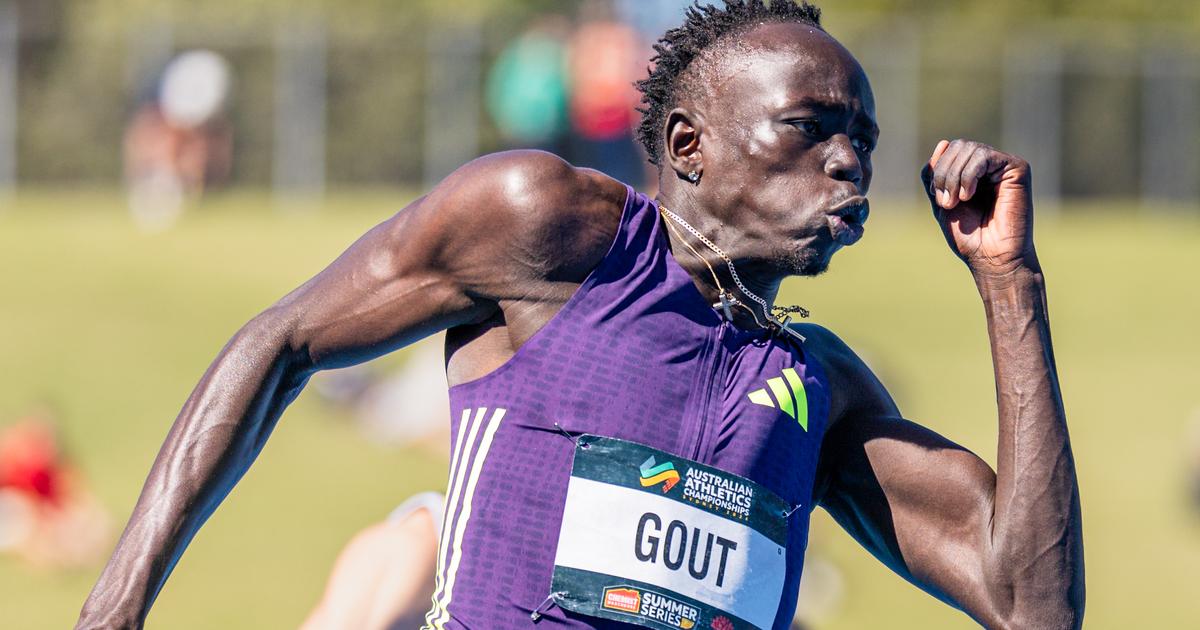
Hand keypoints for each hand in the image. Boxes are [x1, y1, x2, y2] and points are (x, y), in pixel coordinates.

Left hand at [921, 139, 1039, 276]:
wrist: (991, 257)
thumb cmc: (969, 236)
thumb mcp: (941, 202)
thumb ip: (937, 174)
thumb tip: (943, 142)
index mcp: (972, 171)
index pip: (949, 149)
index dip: (938, 171)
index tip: (939, 199)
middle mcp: (989, 166)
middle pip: (958, 145)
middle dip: (945, 173)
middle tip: (947, 202)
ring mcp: (1004, 166)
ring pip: (970, 148)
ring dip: (955, 176)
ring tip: (958, 201)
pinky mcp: (1017, 168)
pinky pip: (984, 156)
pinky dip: (969, 174)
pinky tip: (969, 195)